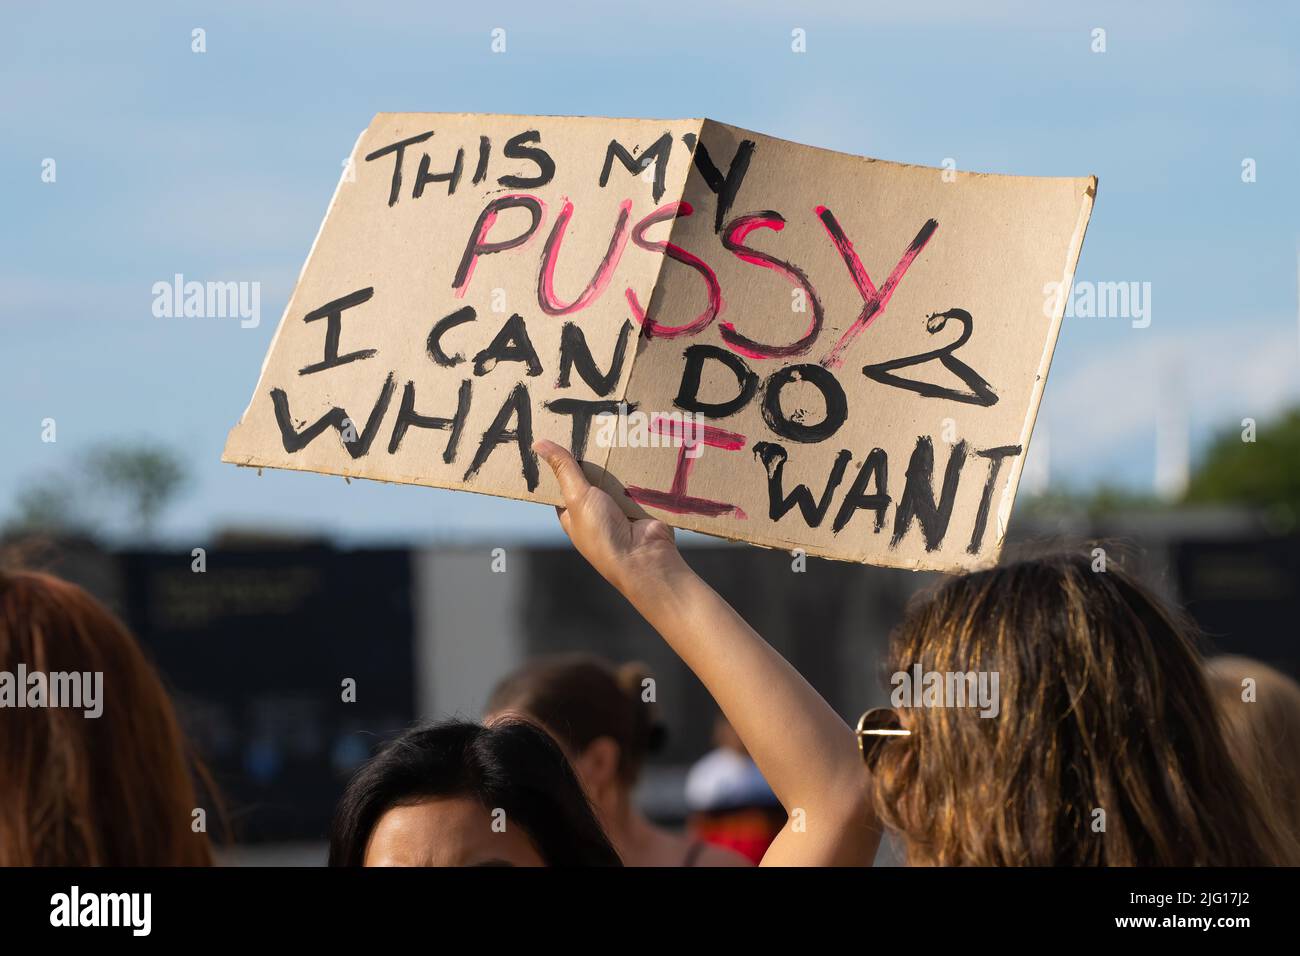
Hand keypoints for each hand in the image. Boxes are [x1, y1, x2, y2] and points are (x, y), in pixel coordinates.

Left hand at [533, 439, 685, 594]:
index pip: (563, 484)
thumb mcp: (577, 497)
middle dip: (594, 458)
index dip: (561, 462)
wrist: (644, 556)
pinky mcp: (641, 504)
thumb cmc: (603, 535)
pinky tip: (639, 447)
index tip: (561, 435)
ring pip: (616, 476)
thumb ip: (563, 469)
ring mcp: (620, 508)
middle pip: (592, 476)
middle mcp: (596, 512)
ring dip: (618, 462)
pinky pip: (638, 480)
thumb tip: (539, 444)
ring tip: (616, 430)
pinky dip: (639, 469)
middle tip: (592, 425)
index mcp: (573, 514)